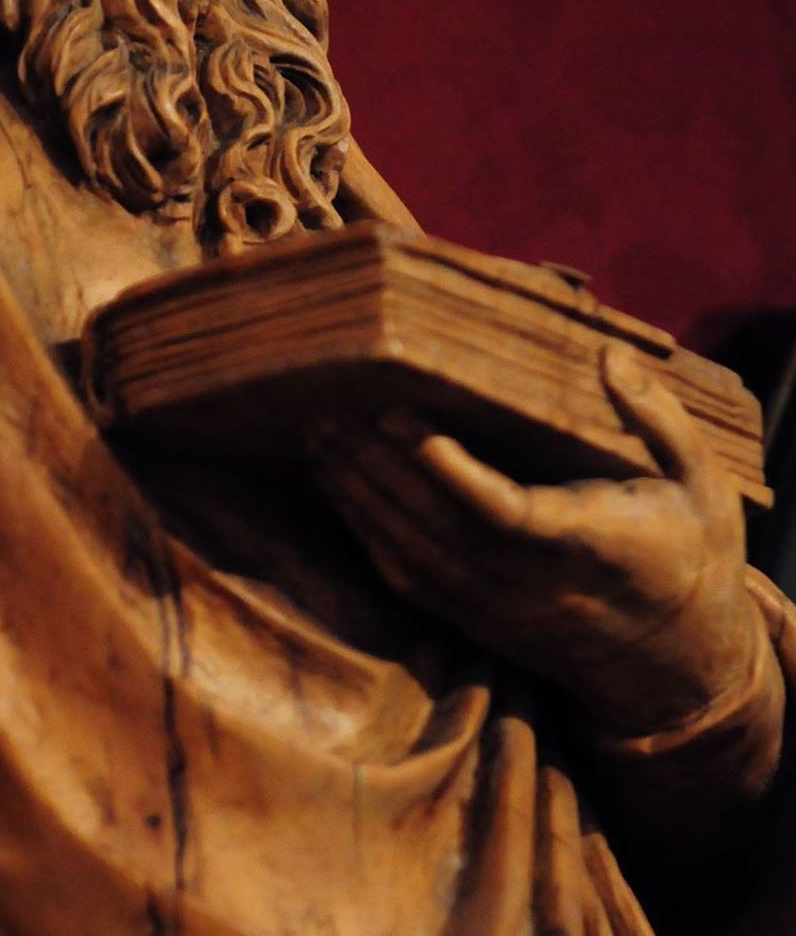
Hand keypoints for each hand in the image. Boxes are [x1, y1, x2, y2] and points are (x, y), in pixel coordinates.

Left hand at [313, 345, 764, 738]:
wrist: (680, 661)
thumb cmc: (688, 550)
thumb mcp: (700, 482)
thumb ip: (656, 418)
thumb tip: (608, 357)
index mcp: (593, 543)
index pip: (506, 511)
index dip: (448, 468)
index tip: (400, 416)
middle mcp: (535, 584)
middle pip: (438, 528)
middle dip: (376, 467)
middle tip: (328, 407)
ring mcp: (500, 610)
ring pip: (414, 554)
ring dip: (359, 494)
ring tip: (317, 435)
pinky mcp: (478, 623)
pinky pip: (410, 581)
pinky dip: (366, 533)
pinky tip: (335, 488)